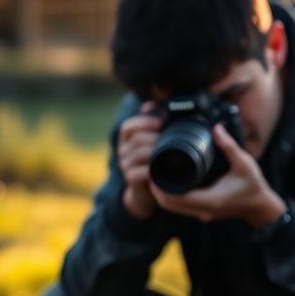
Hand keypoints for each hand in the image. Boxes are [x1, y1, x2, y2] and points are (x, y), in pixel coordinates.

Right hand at [118, 102, 161, 219]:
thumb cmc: (154, 163)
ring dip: (156, 152)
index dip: (144, 122)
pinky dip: (154, 169)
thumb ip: (153, 125)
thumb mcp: (153, 143)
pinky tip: (164, 168)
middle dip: (155, 138)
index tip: (161, 123)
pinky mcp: (131, 180)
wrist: (147, 191)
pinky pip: (141, 172)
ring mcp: (125, 166)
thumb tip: (151, 104)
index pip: (129, 126)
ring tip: (170, 153)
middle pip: (136, 139)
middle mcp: (123, 151)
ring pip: (139, 154)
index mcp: (127, 140)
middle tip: (171, 140)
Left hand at [149, 123, 285, 227]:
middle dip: (155, 189)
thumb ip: (229, 146)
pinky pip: (180, 208)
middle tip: (149, 170)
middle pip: (168, 204)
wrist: (260, 207)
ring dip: (161, 194)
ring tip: (155, 175)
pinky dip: (171, 198)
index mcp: (210, 199)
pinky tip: (168, 183)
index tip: (152, 169)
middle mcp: (203, 210)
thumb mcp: (244, 163)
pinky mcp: (203, 213)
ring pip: (172, 208)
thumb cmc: (253, 186)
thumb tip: (216, 128)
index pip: (175, 197)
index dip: (159, 186)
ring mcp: (202, 213)